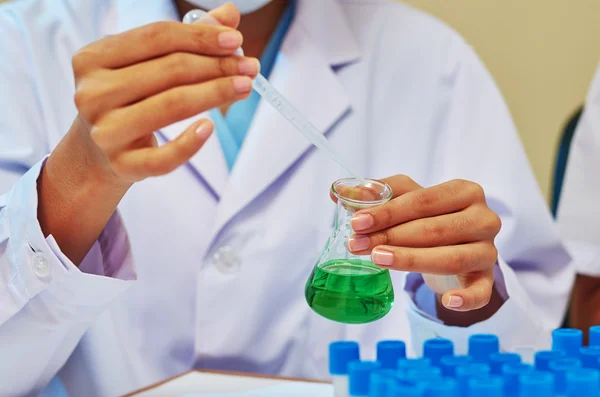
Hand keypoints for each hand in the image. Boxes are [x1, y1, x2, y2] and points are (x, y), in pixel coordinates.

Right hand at [69, 3, 257, 184]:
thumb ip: (185, 39)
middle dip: (217, 66)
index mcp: (93, 58)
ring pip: (170, 107)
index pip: (157, 38)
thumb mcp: (145, 65)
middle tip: (250, 67)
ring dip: (215, 94)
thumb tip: (229, 15)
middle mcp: (93, 94)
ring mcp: (105, 132)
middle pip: (169, 71)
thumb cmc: (126, 99)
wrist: (94, 153)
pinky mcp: (121, 165)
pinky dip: (190, 143)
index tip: (236, 40)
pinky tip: (210, 128)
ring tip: (245, 87)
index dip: (200, 37)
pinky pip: (163, 158)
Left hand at [345, 175, 501, 311]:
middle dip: (391, 237)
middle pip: (433, 229)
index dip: (388, 211)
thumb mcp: (407, 200)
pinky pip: (481, 292)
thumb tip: (338, 191)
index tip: (356, 222)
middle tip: (357, 244)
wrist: (457, 245)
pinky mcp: (488, 278)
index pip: (423, 200)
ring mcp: (488, 249)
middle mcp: (483, 218)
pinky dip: (467, 298)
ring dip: (411, 260)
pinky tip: (447, 302)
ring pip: (451, 258)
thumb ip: (378, 194)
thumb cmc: (430, 218)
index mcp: (465, 191)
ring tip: (378, 260)